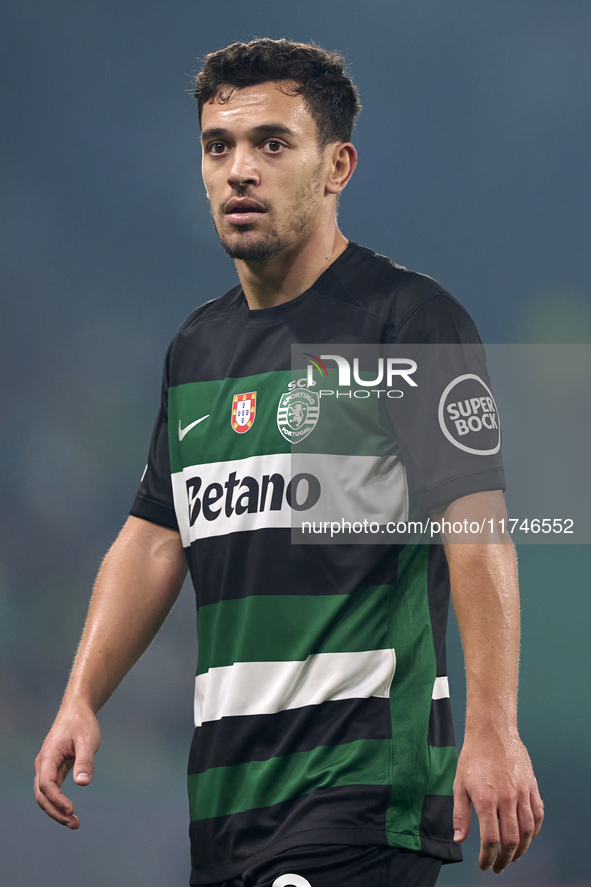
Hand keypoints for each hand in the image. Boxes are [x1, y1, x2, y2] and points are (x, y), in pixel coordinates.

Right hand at [34, 703, 100, 827]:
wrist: (77, 710)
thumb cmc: (82, 723)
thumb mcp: (87, 740)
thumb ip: (85, 760)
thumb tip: (83, 783)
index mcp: (48, 756)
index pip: (46, 784)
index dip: (57, 799)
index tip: (71, 809)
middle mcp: (43, 764)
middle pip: (42, 795)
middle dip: (55, 812)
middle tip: (74, 823)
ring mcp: (47, 767)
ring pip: (45, 795)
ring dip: (56, 810)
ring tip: (74, 823)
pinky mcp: (54, 769)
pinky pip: (52, 790)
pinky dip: (59, 802)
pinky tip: (70, 811)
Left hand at [453, 726, 543, 872]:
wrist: (492, 731)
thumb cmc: (473, 756)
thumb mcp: (459, 784)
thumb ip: (460, 813)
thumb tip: (459, 838)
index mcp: (486, 799)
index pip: (490, 839)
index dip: (487, 857)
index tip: (484, 864)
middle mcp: (506, 798)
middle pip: (511, 840)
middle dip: (504, 859)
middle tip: (498, 866)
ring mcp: (521, 792)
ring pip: (527, 831)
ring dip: (521, 849)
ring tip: (512, 856)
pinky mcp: (531, 786)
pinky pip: (537, 814)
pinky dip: (534, 831)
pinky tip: (527, 836)